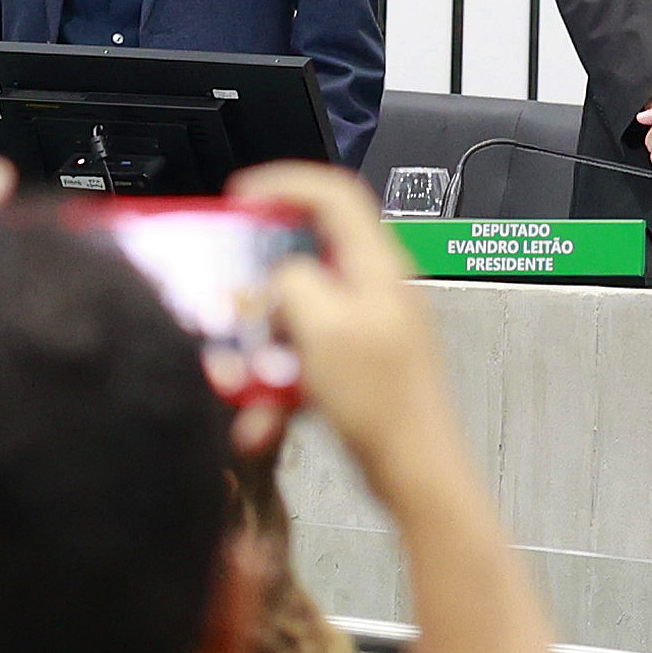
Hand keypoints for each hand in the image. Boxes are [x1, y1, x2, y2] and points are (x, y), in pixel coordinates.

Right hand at [244, 163, 458, 485]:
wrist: (415, 468)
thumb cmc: (380, 400)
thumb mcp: (322, 327)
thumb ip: (292, 282)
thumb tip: (279, 274)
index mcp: (377, 265)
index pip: (332, 193)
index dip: (283, 184)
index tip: (241, 197)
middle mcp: (379, 286)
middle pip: (315, 249)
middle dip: (268, 268)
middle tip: (236, 282)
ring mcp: (374, 324)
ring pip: (308, 304)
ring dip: (273, 328)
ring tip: (252, 358)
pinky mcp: (364, 362)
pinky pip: (313, 348)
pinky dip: (286, 368)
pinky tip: (270, 404)